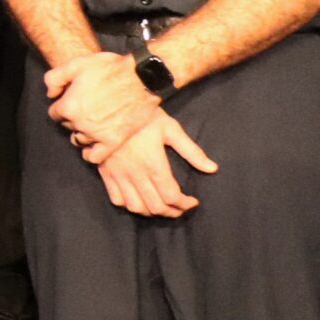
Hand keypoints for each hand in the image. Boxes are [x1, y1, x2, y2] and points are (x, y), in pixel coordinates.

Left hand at [45, 53, 160, 154]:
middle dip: (73, 117)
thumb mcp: (76, 64)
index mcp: (69, 106)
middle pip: (68, 125)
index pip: (55, 113)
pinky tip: (94, 143)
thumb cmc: (110, 68)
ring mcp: (97, 134)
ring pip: (79, 139)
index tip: (75, 99)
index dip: (63, 104)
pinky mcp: (114, 141)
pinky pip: (94, 157)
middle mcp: (80, 123)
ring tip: (94, 121)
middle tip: (88, 106)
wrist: (143, 77)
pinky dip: (91, 153)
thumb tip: (51, 95)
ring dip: (83, 132)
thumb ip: (54, 78)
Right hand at [94, 110, 218, 216]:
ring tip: (161, 207)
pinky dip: (129, 205)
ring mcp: (119, 175)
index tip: (193, 201)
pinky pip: (117, 199)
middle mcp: (135, 174)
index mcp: (153, 164)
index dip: (185, 204)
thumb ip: (192, 151)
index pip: (172, 196)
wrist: (108, 107)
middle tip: (181, 208)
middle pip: (155, 206)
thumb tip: (212, 169)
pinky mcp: (106, 173)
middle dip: (172, 212)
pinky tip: (138, 199)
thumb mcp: (171, 129)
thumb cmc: (143, 117)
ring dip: (151, 212)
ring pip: (135, 206)